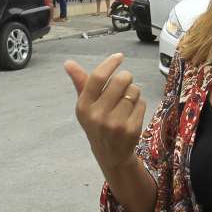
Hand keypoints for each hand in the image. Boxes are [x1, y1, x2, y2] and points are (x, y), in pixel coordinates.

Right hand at [63, 54, 146, 177]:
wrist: (110, 154)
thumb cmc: (97, 123)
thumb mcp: (85, 106)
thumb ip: (80, 83)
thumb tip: (68, 63)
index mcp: (83, 106)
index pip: (98, 77)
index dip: (110, 63)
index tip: (119, 56)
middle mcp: (97, 115)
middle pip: (121, 80)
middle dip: (126, 78)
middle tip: (124, 85)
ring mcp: (115, 124)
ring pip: (134, 91)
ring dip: (133, 92)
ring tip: (126, 103)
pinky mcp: (131, 130)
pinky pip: (142, 103)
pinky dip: (140, 104)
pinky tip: (131, 114)